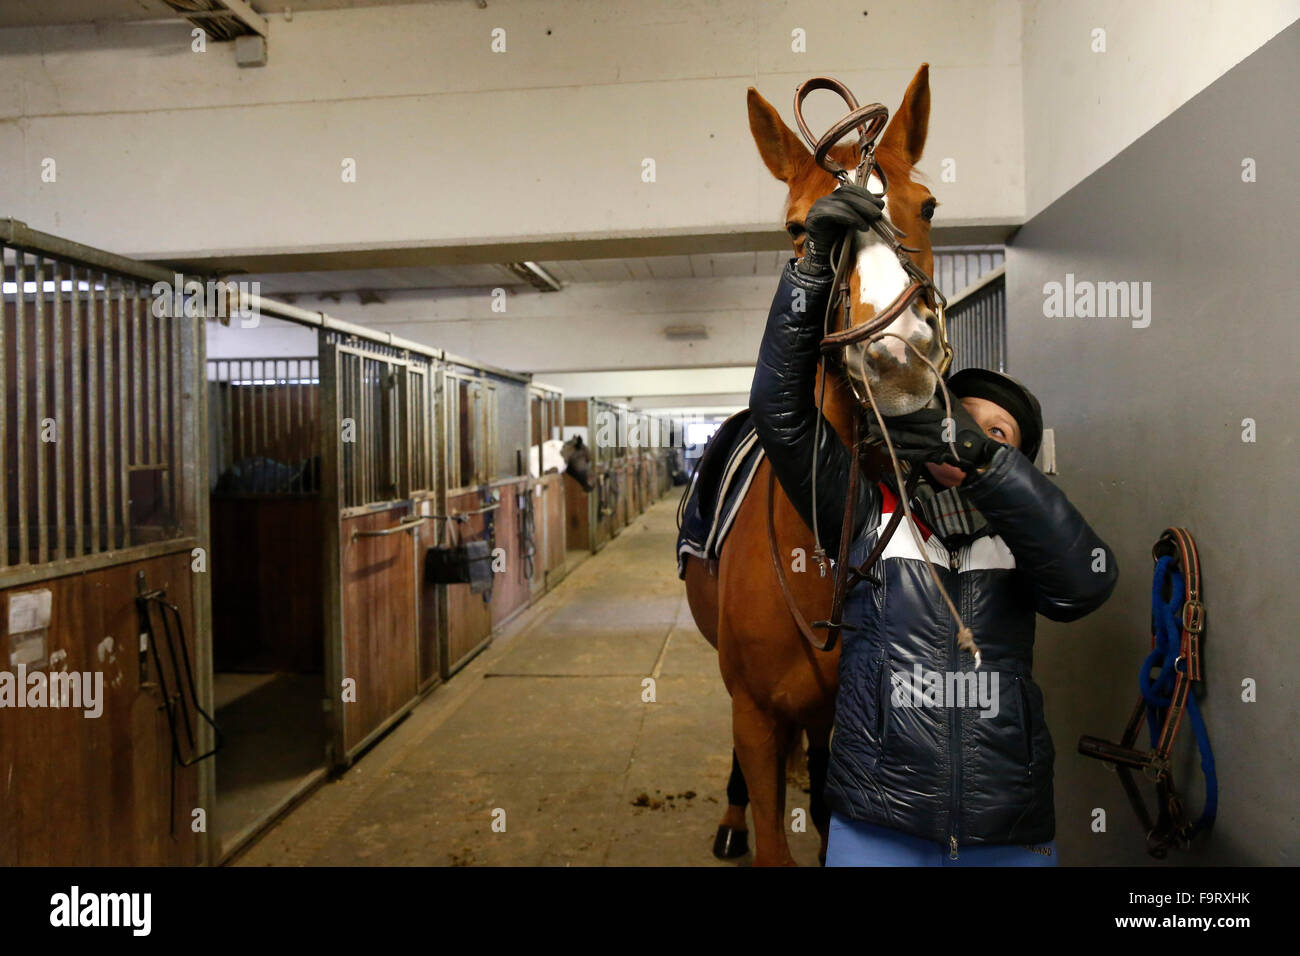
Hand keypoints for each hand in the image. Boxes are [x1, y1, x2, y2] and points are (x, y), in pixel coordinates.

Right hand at [797, 183, 884, 275]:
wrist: (822, 257)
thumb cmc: (838, 241)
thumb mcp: (852, 222)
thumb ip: (861, 212)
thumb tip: (879, 203)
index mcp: (832, 199)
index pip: (849, 190)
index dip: (865, 194)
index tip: (879, 203)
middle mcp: (824, 200)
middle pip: (846, 194)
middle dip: (865, 202)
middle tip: (878, 213)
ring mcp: (818, 207)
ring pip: (842, 203)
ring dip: (860, 211)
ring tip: (871, 222)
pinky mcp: (815, 217)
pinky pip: (835, 213)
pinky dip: (851, 218)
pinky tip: (862, 226)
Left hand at [867, 403, 1000, 473]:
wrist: (976, 449)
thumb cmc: (968, 427)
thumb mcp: (957, 406)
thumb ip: (944, 393)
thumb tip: (933, 378)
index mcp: (937, 418)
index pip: (910, 414)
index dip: (893, 412)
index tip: (880, 407)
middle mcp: (930, 432)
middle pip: (902, 427)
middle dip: (883, 423)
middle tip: (868, 418)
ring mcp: (929, 446)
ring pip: (902, 440)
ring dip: (885, 436)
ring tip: (872, 430)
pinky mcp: (930, 457)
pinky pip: (910, 454)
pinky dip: (897, 451)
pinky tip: (886, 448)